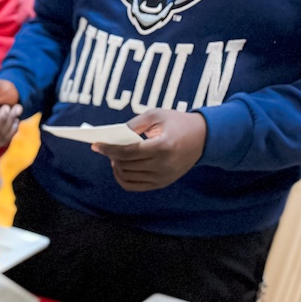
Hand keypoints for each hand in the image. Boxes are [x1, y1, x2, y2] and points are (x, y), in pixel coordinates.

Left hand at [91, 109, 206, 191]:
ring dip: (116, 167)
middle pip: (126, 164)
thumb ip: (134, 124)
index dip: (109, 149)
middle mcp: (163, 165)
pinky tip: (120, 167)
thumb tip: (113, 138)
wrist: (204, 137)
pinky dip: (122, 178)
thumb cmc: (177, 123)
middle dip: (112, 156)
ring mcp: (163, 177)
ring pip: (127, 176)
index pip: (128, 152)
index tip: (96, 145)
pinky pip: (134, 186)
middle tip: (106, 148)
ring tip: (115, 156)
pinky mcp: (162, 183)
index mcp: (163, 146)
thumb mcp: (157, 115)